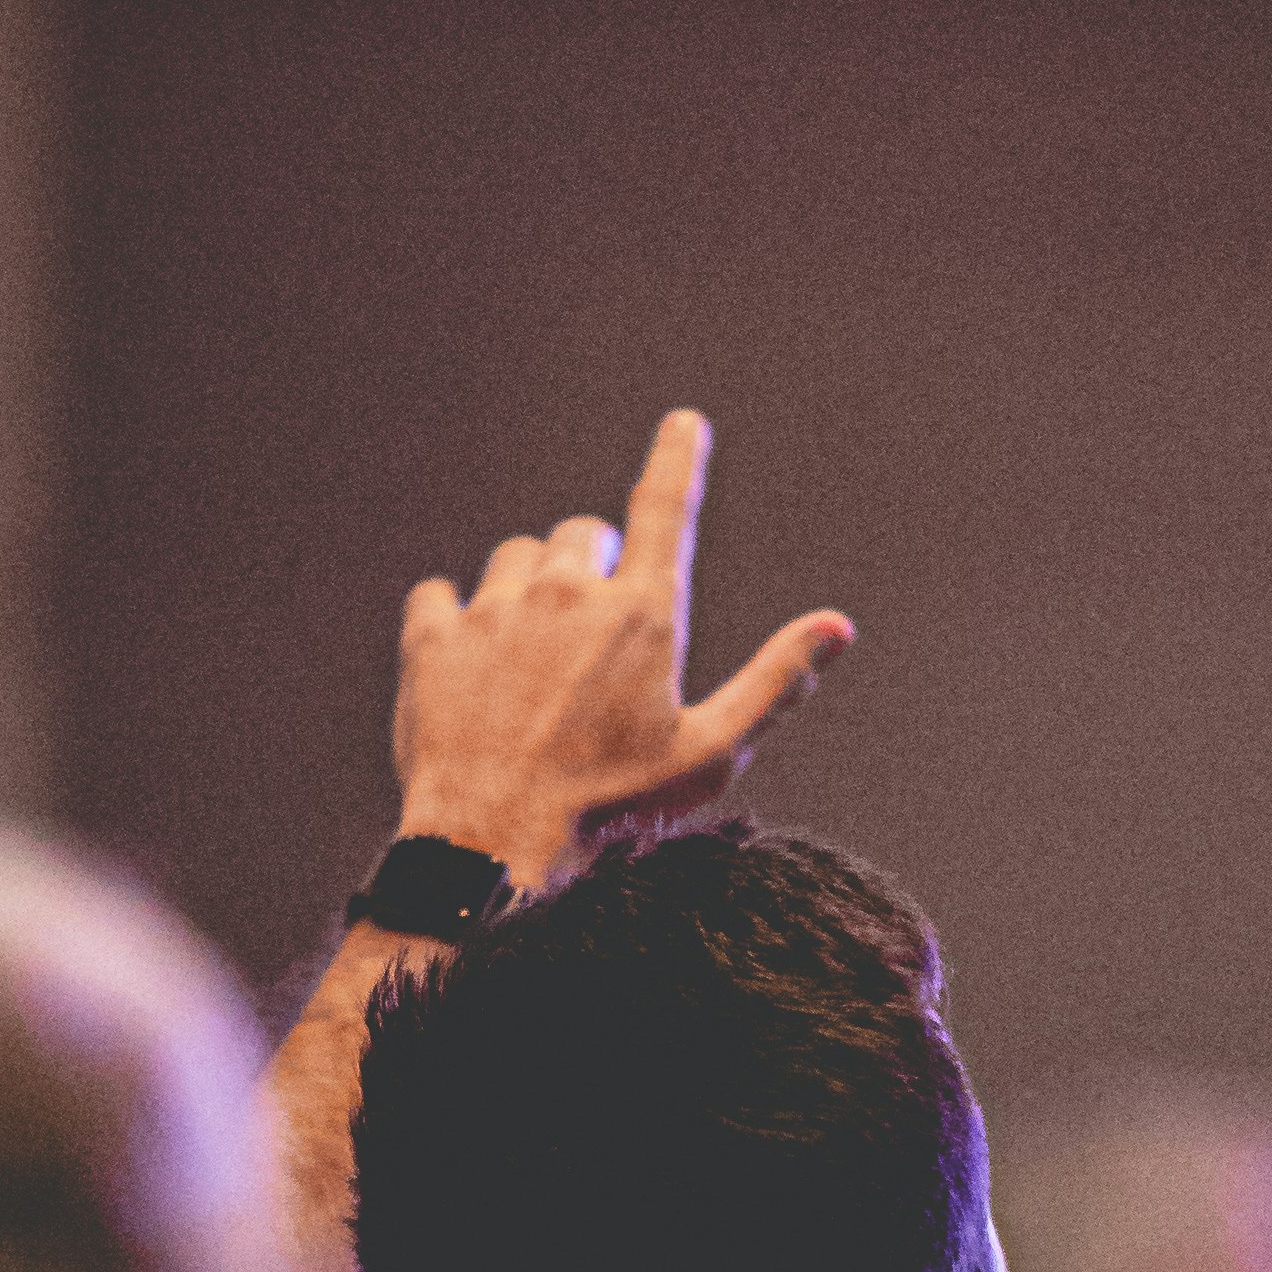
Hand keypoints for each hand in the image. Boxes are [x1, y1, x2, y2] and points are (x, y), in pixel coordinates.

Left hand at [390, 409, 853, 889]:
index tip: (683, 424)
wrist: (494, 846)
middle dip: (594, 566)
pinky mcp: (433, 638)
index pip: (666, 509)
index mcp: (642, 616)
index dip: (678, 460)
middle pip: (583, 533)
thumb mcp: (710, 753)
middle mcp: (567, 594)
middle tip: (592, 638)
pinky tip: (470, 667)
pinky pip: (439, 594)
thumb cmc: (613, 809)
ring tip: (533, 663)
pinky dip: (455, 620)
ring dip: (528, 591)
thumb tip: (838, 627)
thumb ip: (774, 681)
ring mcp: (495, 610)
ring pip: (515, 558)